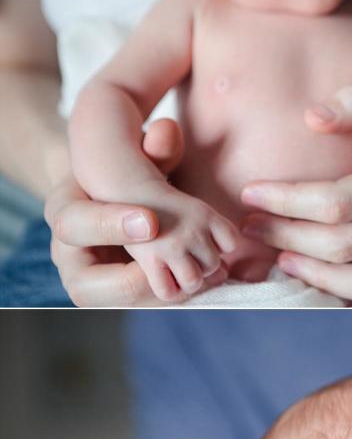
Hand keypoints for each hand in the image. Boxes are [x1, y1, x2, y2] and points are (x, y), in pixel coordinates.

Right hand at [46, 120, 227, 305]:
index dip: (111, 226)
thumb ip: (151, 148)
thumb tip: (167, 132)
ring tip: (198, 276)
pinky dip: (170, 297)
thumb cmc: (124, 168)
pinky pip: (138, 306)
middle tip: (178, 265)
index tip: (152, 223)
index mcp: (63, 212)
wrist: (119, 197)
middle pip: (84, 287)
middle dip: (134, 280)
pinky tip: (202, 282)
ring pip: (115, 304)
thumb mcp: (133, 154)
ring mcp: (90, 284)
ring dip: (159, 294)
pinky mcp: (115, 297)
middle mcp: (67, 256)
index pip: (72, 225)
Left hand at [240, 78, 351, 302]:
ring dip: (313, 274)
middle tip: (252, 225)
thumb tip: (312, 117)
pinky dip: (345, 296)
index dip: (285, 200)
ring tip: (280, 256)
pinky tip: (315, 278)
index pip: (336, 202)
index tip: (251, 193)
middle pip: (341, 245)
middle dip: (285, 236)